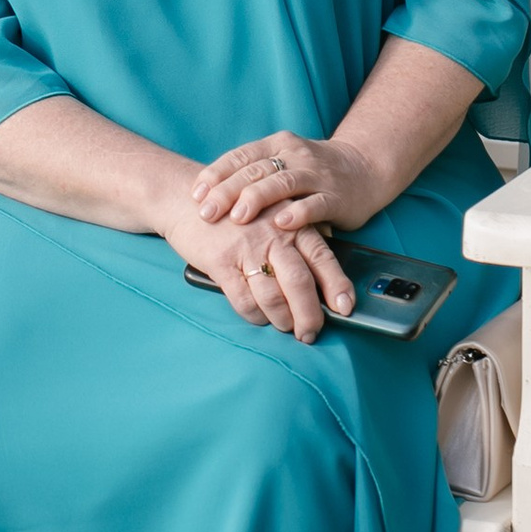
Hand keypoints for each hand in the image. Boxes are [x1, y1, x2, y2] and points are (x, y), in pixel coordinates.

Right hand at [164, 183, 353, 343]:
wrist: (185, 199)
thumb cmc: (235, 211)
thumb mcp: (273, 213)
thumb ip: (300, 235)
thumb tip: (326, 266)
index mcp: (292, 224)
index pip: (322, 258)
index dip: (337, 286)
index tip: (345, 308)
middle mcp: (273, 235)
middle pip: (300, 284)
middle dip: (309, 315)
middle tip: (310, 332)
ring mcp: (246, 249)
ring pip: (273, 297)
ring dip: (283, 319)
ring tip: (286, 326)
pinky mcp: (221, 262)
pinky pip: (243, 300)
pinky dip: (255, 315)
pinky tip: (259, 316)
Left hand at [192, 129, 375, 248]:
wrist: (365, 168)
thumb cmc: (314, 171)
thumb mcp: (283, 163)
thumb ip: (254, 174)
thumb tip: (210, 196)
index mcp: (277, 145)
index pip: (240, 156)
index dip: (216, 174)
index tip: (196, 194)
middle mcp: (295, 155)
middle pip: (255, 171)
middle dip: (227, 192)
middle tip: (206, 212)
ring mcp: (317, 174)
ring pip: (282, 183)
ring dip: (257, 199)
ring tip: (237, 217)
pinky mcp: (336, 196)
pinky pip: (314, 203)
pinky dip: (297, 213)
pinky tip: (281, 223)